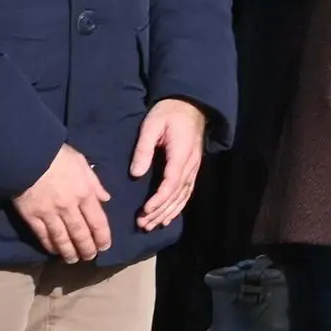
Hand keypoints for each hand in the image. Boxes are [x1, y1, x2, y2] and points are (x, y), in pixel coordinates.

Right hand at [10, 145, 108, 264]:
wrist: (28, 156)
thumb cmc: (58, 157)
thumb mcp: (82, 164)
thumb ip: (95, 183)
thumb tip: (106, 199)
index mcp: (85, 194)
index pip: (98, 221)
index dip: (102, 237)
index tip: (105, 246)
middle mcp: (69, 207)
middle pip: (80, 233)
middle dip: (87, 248)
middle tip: (90, 257)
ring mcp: (49, 214)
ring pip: (62, 238)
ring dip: (69, 252)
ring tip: (73, 260)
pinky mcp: (31, 217)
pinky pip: (42, 235)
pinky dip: (50, 245)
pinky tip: (54, 251)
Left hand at [129, 100, 210, 232]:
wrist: (191, 105)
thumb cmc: (168, 113)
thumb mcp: (152, 126)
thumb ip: (144, 150)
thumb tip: (136, 173)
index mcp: (181, 153)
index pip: (172, 182)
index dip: (159, 199)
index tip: (145, 211)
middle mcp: (191, 164)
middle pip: (178, 193)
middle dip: (161, 210)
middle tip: (143, 224)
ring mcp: (194, 167)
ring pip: (184, 195)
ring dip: (169, 211)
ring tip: (152, 225)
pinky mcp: (192, 168)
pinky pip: (187, 191)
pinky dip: (178, 206)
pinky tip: (168, 216)